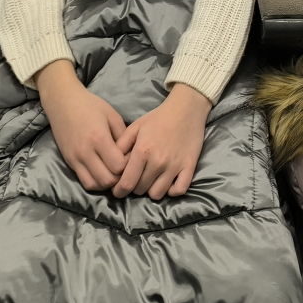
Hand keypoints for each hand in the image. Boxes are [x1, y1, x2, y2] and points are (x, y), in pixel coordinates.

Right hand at [37, 59, 127, 191]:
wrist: (63, 102)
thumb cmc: (91, 106)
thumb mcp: (112, 116)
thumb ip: (123, 136)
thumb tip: (131, 156)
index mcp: (99, 137)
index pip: (118, 166)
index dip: (128, 165)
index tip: (131, 157)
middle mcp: (85, 151)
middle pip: (107, 180)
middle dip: (119, 178)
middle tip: (124, 167)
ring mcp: (75, 159)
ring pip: (94, 185)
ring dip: (107, 182)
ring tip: (113, 171)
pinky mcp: (69, 162)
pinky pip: (84, 181)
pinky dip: (96, 182)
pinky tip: (102, 172)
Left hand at [113, 83, 212, 199]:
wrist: (186, 109)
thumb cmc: (158, 118)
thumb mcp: (135, 127)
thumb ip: (120, 146)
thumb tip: (113, 166)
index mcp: (143, 151)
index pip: (126, 183)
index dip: (119, 190)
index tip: (118, 189)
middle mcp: (158, 161)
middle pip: (140, 190)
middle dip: (134, 187)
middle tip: (136, 178)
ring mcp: (175, 166)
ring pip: (157, 194)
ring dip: (151, 190)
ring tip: (151, 180)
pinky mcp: (189, 167)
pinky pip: (179, 190)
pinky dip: (171, 190)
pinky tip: (167, 182)